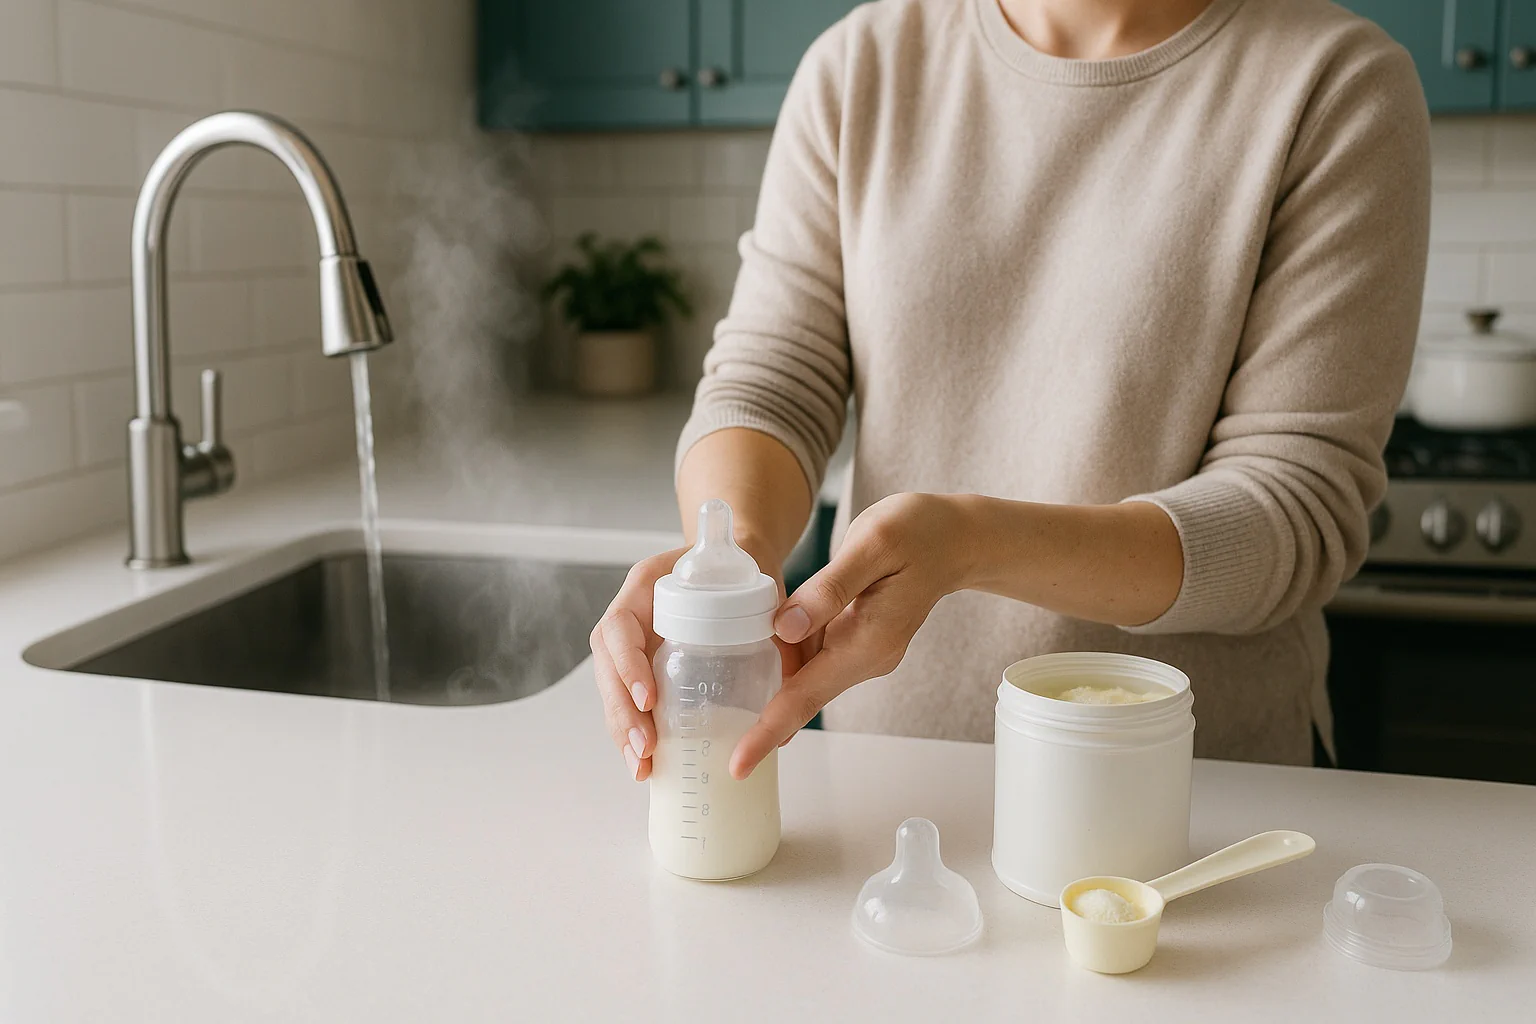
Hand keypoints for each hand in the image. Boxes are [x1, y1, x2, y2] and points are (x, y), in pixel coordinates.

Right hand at [592, 544, 796, 782]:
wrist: (734, 563)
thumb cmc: (743, 574)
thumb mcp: (759, 590)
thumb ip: (775, 629)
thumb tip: (792, 692)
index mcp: (647, 585)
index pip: (621, 626)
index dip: (628, 665)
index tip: (650, 698)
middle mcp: (632, 612)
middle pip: (607, 665)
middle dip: (622, 711)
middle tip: (645, 750)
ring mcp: (632, 639)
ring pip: (611, 686)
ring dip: (622, 728)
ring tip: (641, 767)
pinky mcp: (642, 663)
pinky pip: (626, 696)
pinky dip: (632, 729)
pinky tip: (645, 761)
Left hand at [729, 493, 974, 778]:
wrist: (958, 538)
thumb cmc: (920, 532)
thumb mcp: (872, 543)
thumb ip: (828, 589)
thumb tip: (785, 628)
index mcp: (869, 641)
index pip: (807, 696)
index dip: (768, 730)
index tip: (739, 764)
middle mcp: (867, 658)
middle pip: (802, 695)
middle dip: (760, 720)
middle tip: (714, 738)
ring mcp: (864, 653)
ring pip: (805, 674)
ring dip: (770, 684)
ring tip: (726, 693)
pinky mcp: (859, 640)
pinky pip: (815, 657)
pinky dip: (788, 658)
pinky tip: (761, 647)